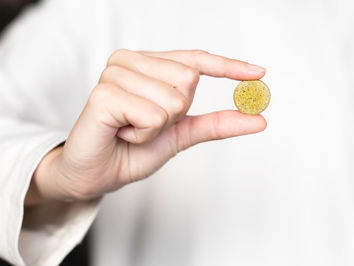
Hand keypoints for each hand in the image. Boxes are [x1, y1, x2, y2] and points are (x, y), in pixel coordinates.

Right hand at [25, 49, 266, 204]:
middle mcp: (129, 61)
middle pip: (189, 80)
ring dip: (157, 127)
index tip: (258, 73)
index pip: (195, 59)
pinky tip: (121, 133)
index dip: (228, 66)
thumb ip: (215, 123)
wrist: (95, 174)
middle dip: (174, 114)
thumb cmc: (131, 151)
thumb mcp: (179, 134)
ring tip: (131, 129)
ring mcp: (114, 74)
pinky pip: (154, 115)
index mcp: (146, 64)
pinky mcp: (104, 94)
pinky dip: (143, 134)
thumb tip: (258, 118)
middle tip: (144, 124)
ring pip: (174, 99)